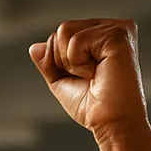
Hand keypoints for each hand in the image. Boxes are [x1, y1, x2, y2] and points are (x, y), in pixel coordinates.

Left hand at [29, 19, 149, 142]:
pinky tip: (98, 72)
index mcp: (103, 35)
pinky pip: (75, 41)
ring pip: (64, 31)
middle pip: (61, 29)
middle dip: (63, 60)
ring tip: (94, 75)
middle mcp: (113, 27)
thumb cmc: (93, 106)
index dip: (59, 61)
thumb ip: (49, 62)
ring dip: (71, 62)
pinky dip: (78, 63)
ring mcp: (116, 29)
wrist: (111, 123)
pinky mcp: (117, 34)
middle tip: (89, 78)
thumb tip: (34, 47)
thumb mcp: (62, 82)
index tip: (84, 78)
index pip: (62, 33)